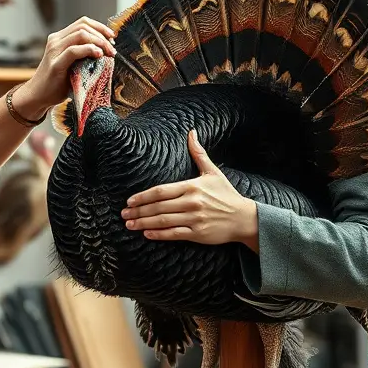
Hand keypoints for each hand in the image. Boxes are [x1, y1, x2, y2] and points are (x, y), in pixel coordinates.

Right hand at [16, 16, 116, 116]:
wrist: (38, 96)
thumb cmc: (58, 82)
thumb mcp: (72, 64)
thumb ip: (83, 55)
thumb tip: (106, 51)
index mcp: (60, 38)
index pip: (83, 23)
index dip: (100, 27)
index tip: (112, 38)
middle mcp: (55, 41)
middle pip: (83, 26)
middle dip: (102, 35)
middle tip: (112, 49)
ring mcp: (54, 51)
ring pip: (80, 34)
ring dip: (99, 42)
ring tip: (108, 53)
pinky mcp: (55, 64)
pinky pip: (73, 51)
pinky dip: (89, 50)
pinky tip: (98, 55)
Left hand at [122, 130, 259, 249]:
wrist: (244, 218)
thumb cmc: (226, 195)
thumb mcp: (212, 172)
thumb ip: (199, 154)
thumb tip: (191, 132)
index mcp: (192, 186)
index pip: (160, 191)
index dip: (143, 196)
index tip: (130, 201)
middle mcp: (191, 202)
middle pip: (158, 207)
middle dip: (138, 211)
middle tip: (124, 214)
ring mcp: (194, 218)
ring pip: (163, 221)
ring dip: (144, 223)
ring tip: (130, 225)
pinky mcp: (198, 233)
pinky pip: (174, 234)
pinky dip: (159, 234)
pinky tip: (147, 234)